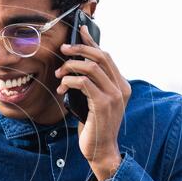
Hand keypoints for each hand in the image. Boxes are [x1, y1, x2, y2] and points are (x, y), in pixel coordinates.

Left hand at [54, 25, 131, 180]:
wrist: (101, 150)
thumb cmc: (95, 126)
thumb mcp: (94, 101)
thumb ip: (91, 85)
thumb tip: (74, 66)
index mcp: (122, 85)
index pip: (106, 56)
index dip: (92, 42)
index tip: (80, 30)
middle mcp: (121, 88)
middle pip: (101, 56)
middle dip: (80, 49)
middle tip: (63, 49)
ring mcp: (114, 96)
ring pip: (92, 67)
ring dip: (71, 66)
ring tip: (59, 74)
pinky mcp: (103, 104)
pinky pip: (84, 83)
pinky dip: (70, 81)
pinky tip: (63, 87)